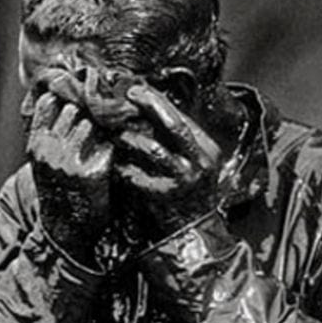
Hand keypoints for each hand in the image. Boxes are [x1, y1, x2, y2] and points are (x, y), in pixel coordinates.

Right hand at [27, 92, 113, 262]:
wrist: (66, 231)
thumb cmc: (58, 190)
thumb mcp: (44, 158)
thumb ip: (50, 130)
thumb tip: (64, 94)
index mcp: (35, 144)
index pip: (50, 100)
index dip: (67, 95)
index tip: (80, 95)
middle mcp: (49, 150)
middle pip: (74, 108)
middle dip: (88, 109)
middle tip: (102, 113)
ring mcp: (69, 161)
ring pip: (92, 123)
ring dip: (103, 126)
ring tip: (108, 135)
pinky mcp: (92, 173)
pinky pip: (108, 143)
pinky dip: (113, 145)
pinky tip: (113, 154)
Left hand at [114, 86, 220, 240]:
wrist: (195, 232)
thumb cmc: (189, 195)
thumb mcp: (193, 163)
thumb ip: (177, 141)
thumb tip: (151, 109)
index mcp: (206, 149)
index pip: (181, 118)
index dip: (157, 101)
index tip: (136, 90)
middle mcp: (199, 162)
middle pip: (173, 125)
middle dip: (149, 106)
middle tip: (127, 96)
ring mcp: (183, 179)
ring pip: (153, 148)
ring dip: (129, 138)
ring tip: (115, 134)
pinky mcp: (166, 197)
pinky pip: (137, 176)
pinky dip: (124, 169)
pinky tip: (116, 166)